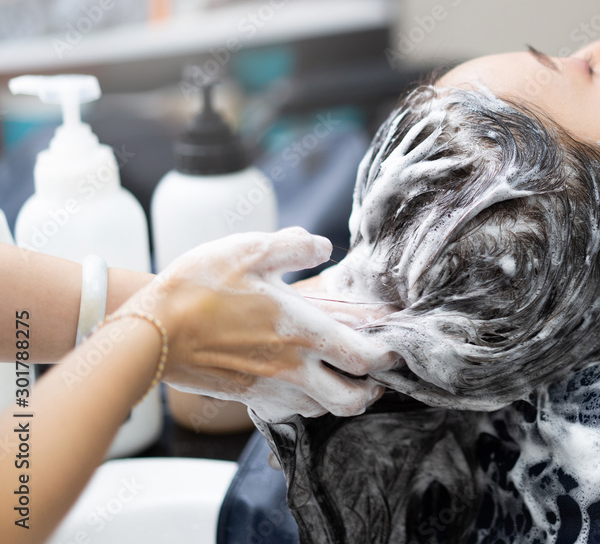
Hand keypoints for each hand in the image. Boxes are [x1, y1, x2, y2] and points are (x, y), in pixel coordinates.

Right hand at [117, 228, 398, 420]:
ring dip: (340, 397)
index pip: (364, 356)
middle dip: (372, 390)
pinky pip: (292, 410)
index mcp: (302, 330)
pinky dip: (308, 402)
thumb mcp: (248, 249)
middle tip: (376, 372)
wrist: (148, 332)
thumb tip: (324, 246)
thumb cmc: (198, 288)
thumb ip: (293, 246)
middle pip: (352, 399)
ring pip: (323, 409)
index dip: (387, 355)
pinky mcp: (248, 397)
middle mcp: (293, 367)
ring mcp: (270, 388)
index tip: (395, 346)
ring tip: (343, 375)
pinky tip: (303, 382)